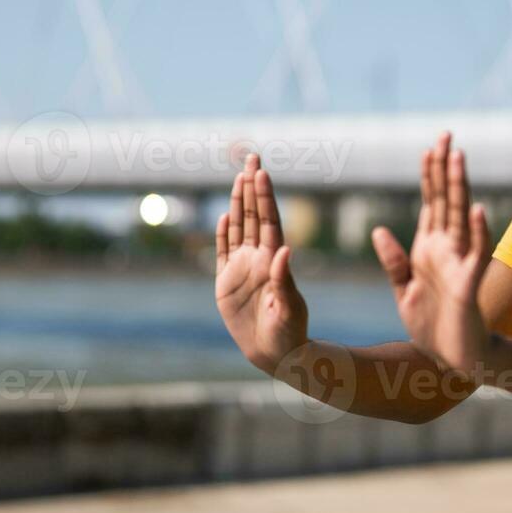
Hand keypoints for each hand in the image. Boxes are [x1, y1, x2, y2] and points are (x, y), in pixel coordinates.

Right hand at [215, 153, 308, 373]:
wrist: (276, 354)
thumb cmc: (289, 333)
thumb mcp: (289, 308)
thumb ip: (284, 280)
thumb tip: (284, 251)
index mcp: (274, 260)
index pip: (268, 220)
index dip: (264, 195)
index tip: (262, 171)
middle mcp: (258, 258)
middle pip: (253, 215)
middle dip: (252, 186)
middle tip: (253, 157)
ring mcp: (242, 268)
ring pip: (239, 227)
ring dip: (238, 202)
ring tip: (239, 177)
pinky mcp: (226, 283)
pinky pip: (223, 252)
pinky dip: (222, 234)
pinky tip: (224, 216)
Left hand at [371, 131, 491, 377]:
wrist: (451, 360)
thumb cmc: (431, 326)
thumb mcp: (404, 289)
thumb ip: (393, 260)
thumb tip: (378, 229)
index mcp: (428, 249)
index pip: (430, 204)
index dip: (430, 176)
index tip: (429, 147)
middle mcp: (446, 250)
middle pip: (445, 201)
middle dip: (445, 169)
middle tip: (447, 135)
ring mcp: (459, 264)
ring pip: (461, 218)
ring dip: (460, 188)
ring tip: (458, 158)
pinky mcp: (468, 283)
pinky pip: (476, 254)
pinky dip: (479, 232)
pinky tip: (478, 209)